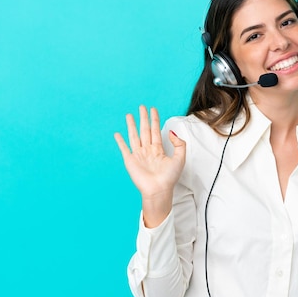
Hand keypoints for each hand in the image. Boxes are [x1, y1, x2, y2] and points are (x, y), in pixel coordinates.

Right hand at [114, 106, 185, 225]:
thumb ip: (179, 144)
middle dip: (143, 118)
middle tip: (142, 106)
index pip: (156, 130)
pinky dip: (120, 141)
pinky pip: (124, 148)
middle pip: (145, 130)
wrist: (158, 190)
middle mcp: (148, 150)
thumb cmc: (169, 178)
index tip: (153, 109)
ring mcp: (138, 155)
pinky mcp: (130, 160)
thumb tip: (170, 132)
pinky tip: (117, 134)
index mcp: (158, 149)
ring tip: (129, 115)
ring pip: (134, 136)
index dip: (155, 119)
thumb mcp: (180, 158)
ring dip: (132, 125)